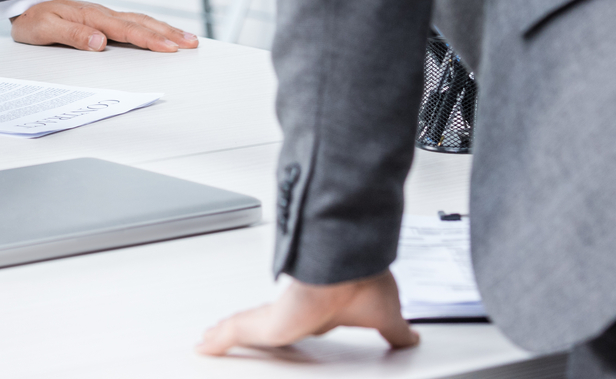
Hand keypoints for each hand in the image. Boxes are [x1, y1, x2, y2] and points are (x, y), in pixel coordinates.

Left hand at [9, 0, 198, 52]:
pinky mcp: (104, 19)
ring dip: (165, 28)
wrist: (25, 7)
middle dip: (168, 33)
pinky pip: (133, 21)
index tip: (169, 47)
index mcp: (90, 17)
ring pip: (140, 20)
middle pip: (141, 23)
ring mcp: (105, 15)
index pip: (126, 30)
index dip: (149, 39)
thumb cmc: (33, 20)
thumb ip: (72, 35)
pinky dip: (152, 26)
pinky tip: (163, 31)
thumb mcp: (44, 30)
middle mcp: (102, 14)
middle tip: (191, 43)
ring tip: (187, 38)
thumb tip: (100, 42)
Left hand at [197, 275, 418, 355]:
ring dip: (227, 335)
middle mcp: (293, 310)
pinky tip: (203, 345)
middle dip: (251, 330)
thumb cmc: (362, 281)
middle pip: (265, 325)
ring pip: (244, 327)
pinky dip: (218, 339)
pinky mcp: (262, 323)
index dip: (290, 326)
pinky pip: (233, 332)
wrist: (344, 269)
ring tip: (210, 342)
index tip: (282, 330)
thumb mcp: (385, 318)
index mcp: (320, 310)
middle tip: (230, 339)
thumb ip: (397, 332)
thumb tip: (412, 338)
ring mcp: (275, 315)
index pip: (299, 321)